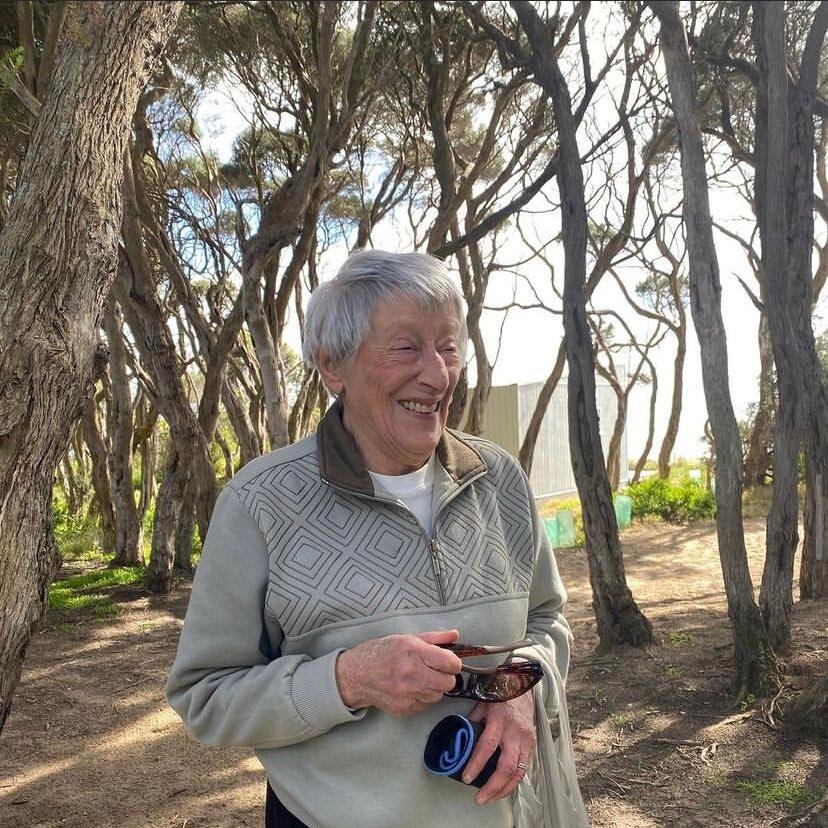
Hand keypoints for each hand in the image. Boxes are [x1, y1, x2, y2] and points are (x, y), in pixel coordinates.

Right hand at [335, 630, 461, 714]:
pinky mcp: (404, 708)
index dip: (453, 662)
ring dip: (434, 688)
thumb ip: (434, 637)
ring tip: (421, 678)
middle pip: (448, 682)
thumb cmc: (381, 653)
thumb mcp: (406, 638)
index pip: (450, 663)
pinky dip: (422, 697)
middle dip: (446, 676)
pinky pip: (425, 705)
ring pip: (438, 695)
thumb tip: (455, 635)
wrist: (357, 675)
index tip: (448, 661)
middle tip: (435, 670)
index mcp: (413, 651)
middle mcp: (411, 673)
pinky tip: (412, 688)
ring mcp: (407, 693)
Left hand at [462, 693, 535, 804]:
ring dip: (503, 789)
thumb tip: (460, 740)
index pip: (487, 746)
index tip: (466, 778)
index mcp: (499, 720)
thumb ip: (473, 722)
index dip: (476, 764)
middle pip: (506, 766)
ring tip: (489, 798)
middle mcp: (514, 732)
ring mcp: (526, 740)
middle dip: (492, 786)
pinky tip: (503, 789)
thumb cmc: (500, 695)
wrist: (522, 687)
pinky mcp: (532, 745)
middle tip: (479, 798)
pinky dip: (513, 782)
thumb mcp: (482, 704)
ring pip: (518, 772)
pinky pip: (524, 769)